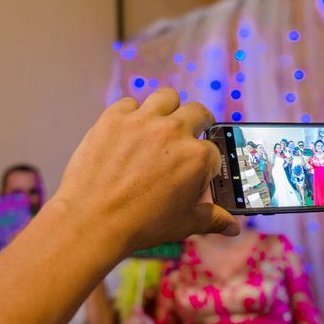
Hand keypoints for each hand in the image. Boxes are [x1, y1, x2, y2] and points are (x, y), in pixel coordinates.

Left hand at [55, 88, 238, 252]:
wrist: (91, 221)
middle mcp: (174, 131)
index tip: (194, 168)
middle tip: (186, 136)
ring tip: (159, 125)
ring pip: (167, 97)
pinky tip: (127, 132)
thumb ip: (211, 218)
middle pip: (197, 112)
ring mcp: (143, 120)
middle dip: (196, 123)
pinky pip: (129, 103)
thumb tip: (233, 227)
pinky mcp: (114, 117)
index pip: (212, 149)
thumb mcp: (183, 224)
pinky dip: (131, 115)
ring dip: (167, 109)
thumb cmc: (140, 225)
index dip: (204, 161)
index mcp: (197, 157)